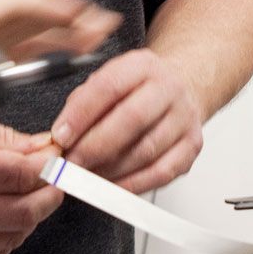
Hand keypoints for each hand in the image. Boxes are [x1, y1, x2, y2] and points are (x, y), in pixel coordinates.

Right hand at [0, 119, 64, 253]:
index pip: (18, 175)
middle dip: (49, 196)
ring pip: (14, 235)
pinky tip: (8, 217)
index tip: (56, 161)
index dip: (46, 168)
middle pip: (23, 210)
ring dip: (32, 217)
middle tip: (55, 182)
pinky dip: (11, 235)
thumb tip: (41, 149)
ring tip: (30, 196)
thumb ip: (2, 140)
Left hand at [48, 48, 204, 192]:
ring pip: (146, 150)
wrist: (182, 86)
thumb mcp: (109, 78)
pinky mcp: (192, 146)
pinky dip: (133, 184)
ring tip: (87, 177)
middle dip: (95, 146)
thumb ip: (84, 101)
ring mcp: (184, 118)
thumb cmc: (137, 87)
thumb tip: (63, 134)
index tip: (61, 136)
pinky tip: (113, 187)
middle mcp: (168, 89)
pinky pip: (162, 172)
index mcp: (142, 66)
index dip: (81, 114)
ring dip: (111, 170)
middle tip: (72, 163)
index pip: (109, 87)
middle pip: (132, 119)